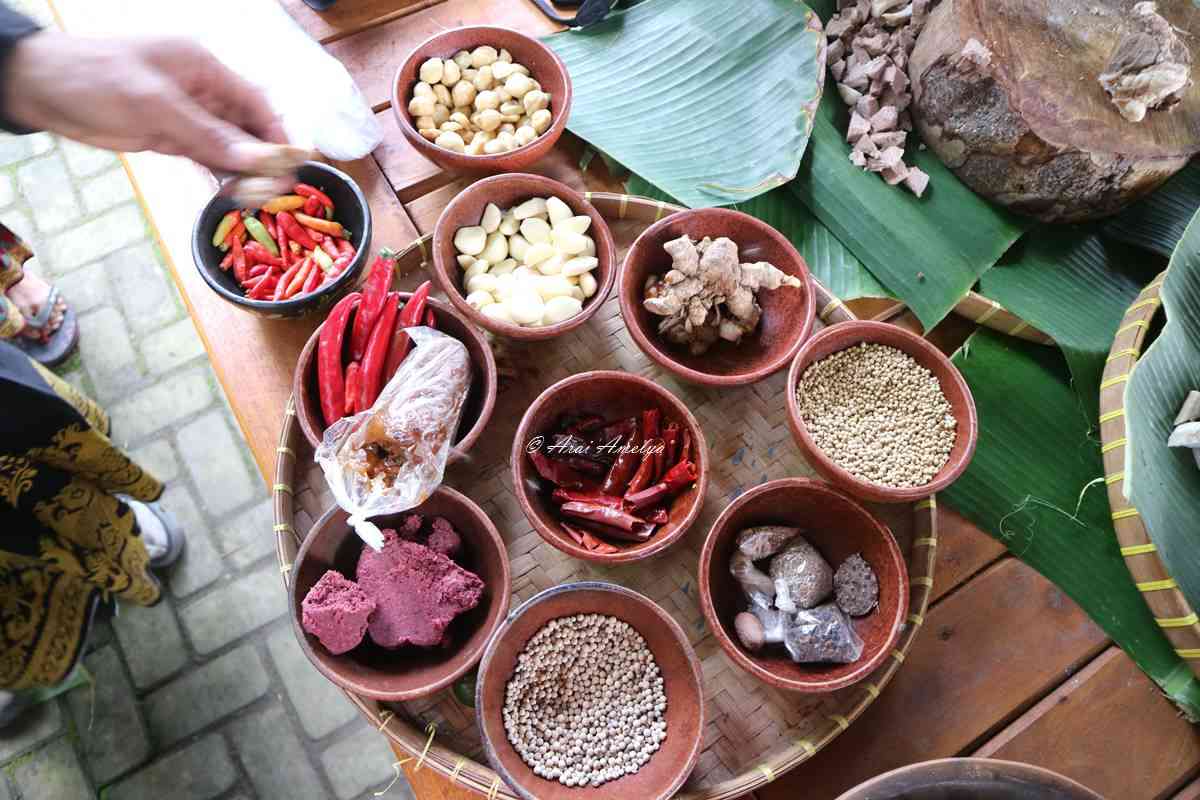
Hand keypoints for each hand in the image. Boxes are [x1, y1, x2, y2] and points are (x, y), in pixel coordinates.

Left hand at [4, 31, 288, 171]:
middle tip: (277, 192)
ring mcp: (185, 115)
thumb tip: (259, 160)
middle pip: (247, 127)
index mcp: (204, 68)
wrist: (39, 88)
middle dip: (263, 158)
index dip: (277, 134)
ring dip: (243, 172)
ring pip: (228, 146)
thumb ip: (209, 135)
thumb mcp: (156, 106)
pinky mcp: (168, 136)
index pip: (256, 102)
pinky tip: (231, 195)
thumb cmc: (95, 79)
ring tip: (257, 200)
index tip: (293, 166)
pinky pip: (205, 157)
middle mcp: (201, 91)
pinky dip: (219, 175)